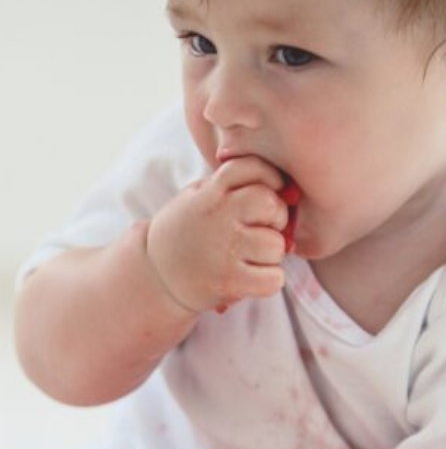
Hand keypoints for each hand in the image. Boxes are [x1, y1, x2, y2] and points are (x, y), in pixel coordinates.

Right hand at [146, 156, 289, 313]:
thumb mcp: (199, 196)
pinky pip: (274, 279)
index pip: (252, 167)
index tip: (272, 191)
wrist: (155, 274)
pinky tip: (253, 276)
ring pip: (277, 245)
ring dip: (271, 254)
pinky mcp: (229, 281)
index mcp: (211, 192)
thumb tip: (287, 191)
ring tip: (252, 255)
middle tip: (261, 229)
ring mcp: (225, 249)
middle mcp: (219, 216)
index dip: (271, 177)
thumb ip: (232, 187)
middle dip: (276, 218)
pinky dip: (270, 280)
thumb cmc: (187, 232)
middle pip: (271, 204)